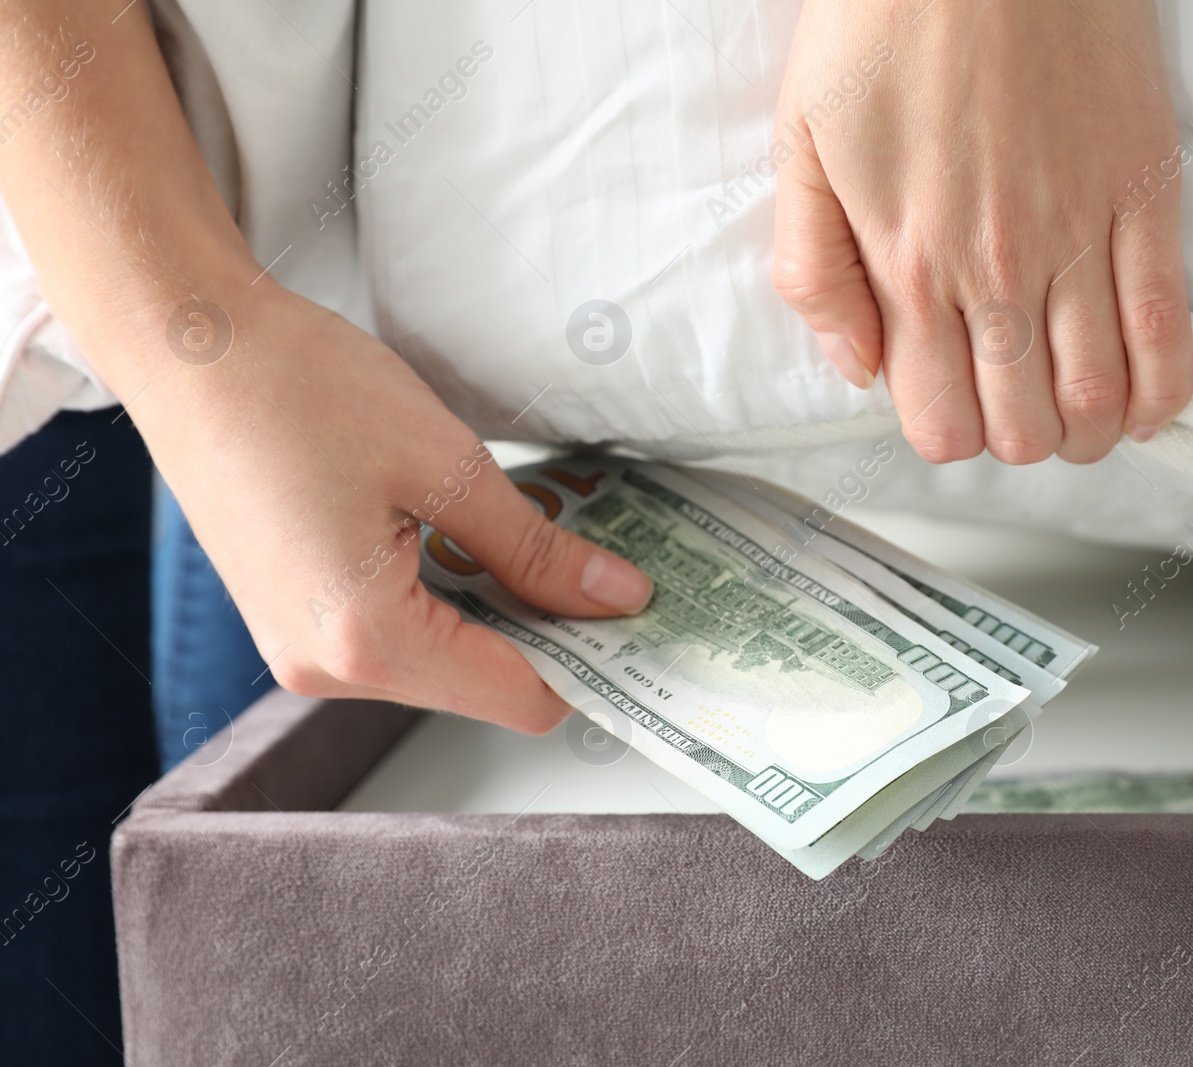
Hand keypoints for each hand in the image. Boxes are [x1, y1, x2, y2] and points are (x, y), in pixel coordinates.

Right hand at [138, 283, 653, 731]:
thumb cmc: (297, 388)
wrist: (189, 345)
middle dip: (550, 632)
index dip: (593, 664)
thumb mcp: (449, 466)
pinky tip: (473, 539)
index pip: (519, 698)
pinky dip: (447, 599)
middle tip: (608, 568)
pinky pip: (396, 635)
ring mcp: (300, 649)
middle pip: (482, 685)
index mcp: (367, 640)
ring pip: (442, 661)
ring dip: (499, 610)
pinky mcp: (292, 619)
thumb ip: (538, 550)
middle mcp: (325, 668)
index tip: (642, 620)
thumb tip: (615, 598)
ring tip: (541, 540)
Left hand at [772, 0, 1192, 464]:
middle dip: (1014, 441)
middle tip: (1012, 415)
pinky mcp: (1144, 193)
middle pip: (1021, 427)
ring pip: (1097, 396)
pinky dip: (1162, 389)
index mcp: (908, 266)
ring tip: (1075, 421)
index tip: (948, 409)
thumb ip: (814, 273)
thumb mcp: (799, 145)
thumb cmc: (881, 25)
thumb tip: (856, 369)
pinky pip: (1166, 325)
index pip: (941, 421)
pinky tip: (1147, 408)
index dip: (945, 434)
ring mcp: (1080, 236)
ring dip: (1085, 431)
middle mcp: (998, 271)